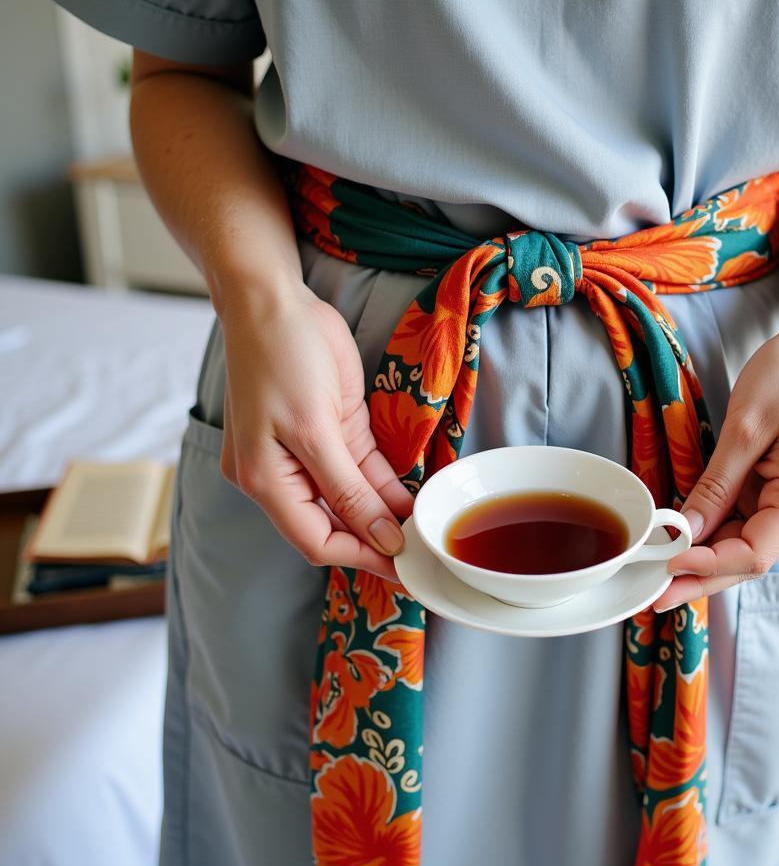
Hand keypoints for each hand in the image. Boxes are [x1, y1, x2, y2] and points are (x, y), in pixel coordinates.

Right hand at [218, 282, 413, 578]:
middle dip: (377, 541)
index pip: (316, 541)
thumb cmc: (283, 357)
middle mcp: (280, 475)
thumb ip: (348, 491)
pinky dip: (386, 487)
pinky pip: (360, 471)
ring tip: (427, 530)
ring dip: (386, 516)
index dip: (363, 557)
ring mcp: (306, 454)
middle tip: (426, 553)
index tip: (407, 566)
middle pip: (333, 526)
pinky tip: (414, 500)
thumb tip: (382, 539)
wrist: (274, 299)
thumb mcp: (316, 429)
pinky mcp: (331, 432)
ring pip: (351, 500)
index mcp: (264, 481)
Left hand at [653, 322, 778, 610]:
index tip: (662, 570)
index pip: (752, 554)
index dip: (705, 567)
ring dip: (705, 558)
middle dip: (700, 578)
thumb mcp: (743, 429)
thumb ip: (716, 486)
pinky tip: (685, 540)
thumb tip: (687, 531)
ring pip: (747, 543)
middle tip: (653, 597)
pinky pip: (749, 521)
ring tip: (659, 572)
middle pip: (749, 559)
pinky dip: (717, 532)